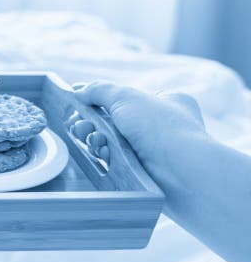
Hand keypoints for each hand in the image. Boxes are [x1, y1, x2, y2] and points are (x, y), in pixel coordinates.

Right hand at [74, 80, 207, 172]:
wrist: (182, 172)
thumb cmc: (162, 128)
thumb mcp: (126, 97)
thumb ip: (99, 90)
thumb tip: (78, 91)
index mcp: (166, 101)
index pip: (126, 97)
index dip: (100, 99)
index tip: (78, 100)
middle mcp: (160, 124)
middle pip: (113, 119)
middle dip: (92, 121)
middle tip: (78, 124)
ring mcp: (152, 148)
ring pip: (111, 139)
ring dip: (96, 137)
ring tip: (91, 138)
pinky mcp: (143, 169)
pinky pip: (116, 158)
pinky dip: (106, 154)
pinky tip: (104, 152)